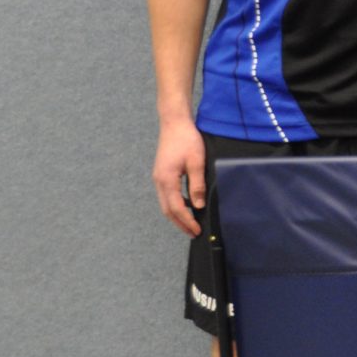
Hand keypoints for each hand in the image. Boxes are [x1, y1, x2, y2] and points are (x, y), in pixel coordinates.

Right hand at [153, 118, 206, 235]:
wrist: (174, 123)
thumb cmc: (187, 140)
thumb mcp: (197, 162)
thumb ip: (197, 185)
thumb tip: (198, 206)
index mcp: (167, 180)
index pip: (177, 208)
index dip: (187, 221)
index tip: (197, 230)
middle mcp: (159, 181)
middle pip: (167, 210)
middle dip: (180, 223)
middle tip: (193, 233)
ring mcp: (158, 177)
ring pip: (166, 203)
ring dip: (177, 215)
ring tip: (190, 223)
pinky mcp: (161, 174)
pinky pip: (167, 195)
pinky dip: (175, 205)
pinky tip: (187, 207)